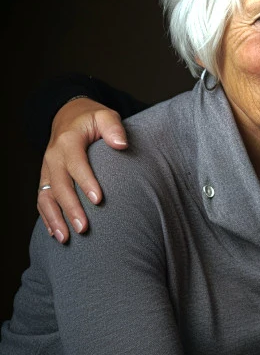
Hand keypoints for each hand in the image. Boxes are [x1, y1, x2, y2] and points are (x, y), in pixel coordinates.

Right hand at [37, 97, 127, 242]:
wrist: (68, 116)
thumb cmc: (91, 119)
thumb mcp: (105, 115)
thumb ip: (113, 127)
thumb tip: (121, 144)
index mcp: (68, 141)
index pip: (76, 164)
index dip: (86, 182)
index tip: (98, 200)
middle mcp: (53, 157)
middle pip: (60, 186)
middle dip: (70, 208)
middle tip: (84, 228)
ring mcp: (47, 170)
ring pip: (46, 197)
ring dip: (54, 219)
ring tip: (66, 238)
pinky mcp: (46, 179)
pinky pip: (42, 200)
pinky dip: (47, 218)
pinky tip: (56, 234)